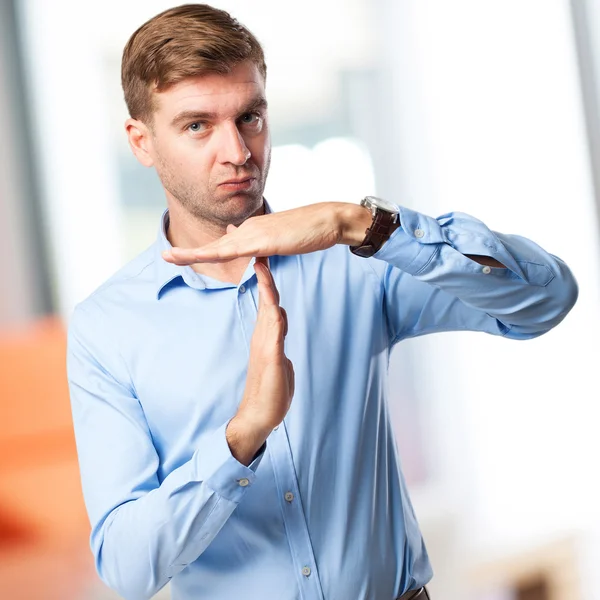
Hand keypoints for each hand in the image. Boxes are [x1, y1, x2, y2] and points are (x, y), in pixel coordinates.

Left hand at [162, 202, 372, 263]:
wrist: (327, 220)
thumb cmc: (308, 231)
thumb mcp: (281, 238)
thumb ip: (264, 242)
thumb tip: (253, 242)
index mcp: (252, 230)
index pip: (224, 244)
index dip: (202, 251)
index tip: (182, 255)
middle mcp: (248, 229)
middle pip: (214, 245)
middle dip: (189, 252)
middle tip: (165, 257)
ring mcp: (254, 233)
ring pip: (217, 248)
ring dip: (192, 254)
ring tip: (169, 257)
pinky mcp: (262, 240)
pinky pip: (233, 251)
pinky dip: (213, 255)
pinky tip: (198, 258)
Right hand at [226, 258, 294, 463]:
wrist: (259, 416)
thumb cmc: (271, 392)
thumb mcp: (279, 361)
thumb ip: (279, 343)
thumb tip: (280, 333)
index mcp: (266, 336)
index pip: (268, 302)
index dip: (267, 282)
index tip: (264, 261)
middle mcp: (263, 336)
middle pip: (266, 299)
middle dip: (263, 274)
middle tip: (258, 250)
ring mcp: (265, 345)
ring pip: (268, 309)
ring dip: (267, 287)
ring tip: (262, 265)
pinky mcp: (270, 356)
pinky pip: (274, 330)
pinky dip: (273, 313)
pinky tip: (274, 301)